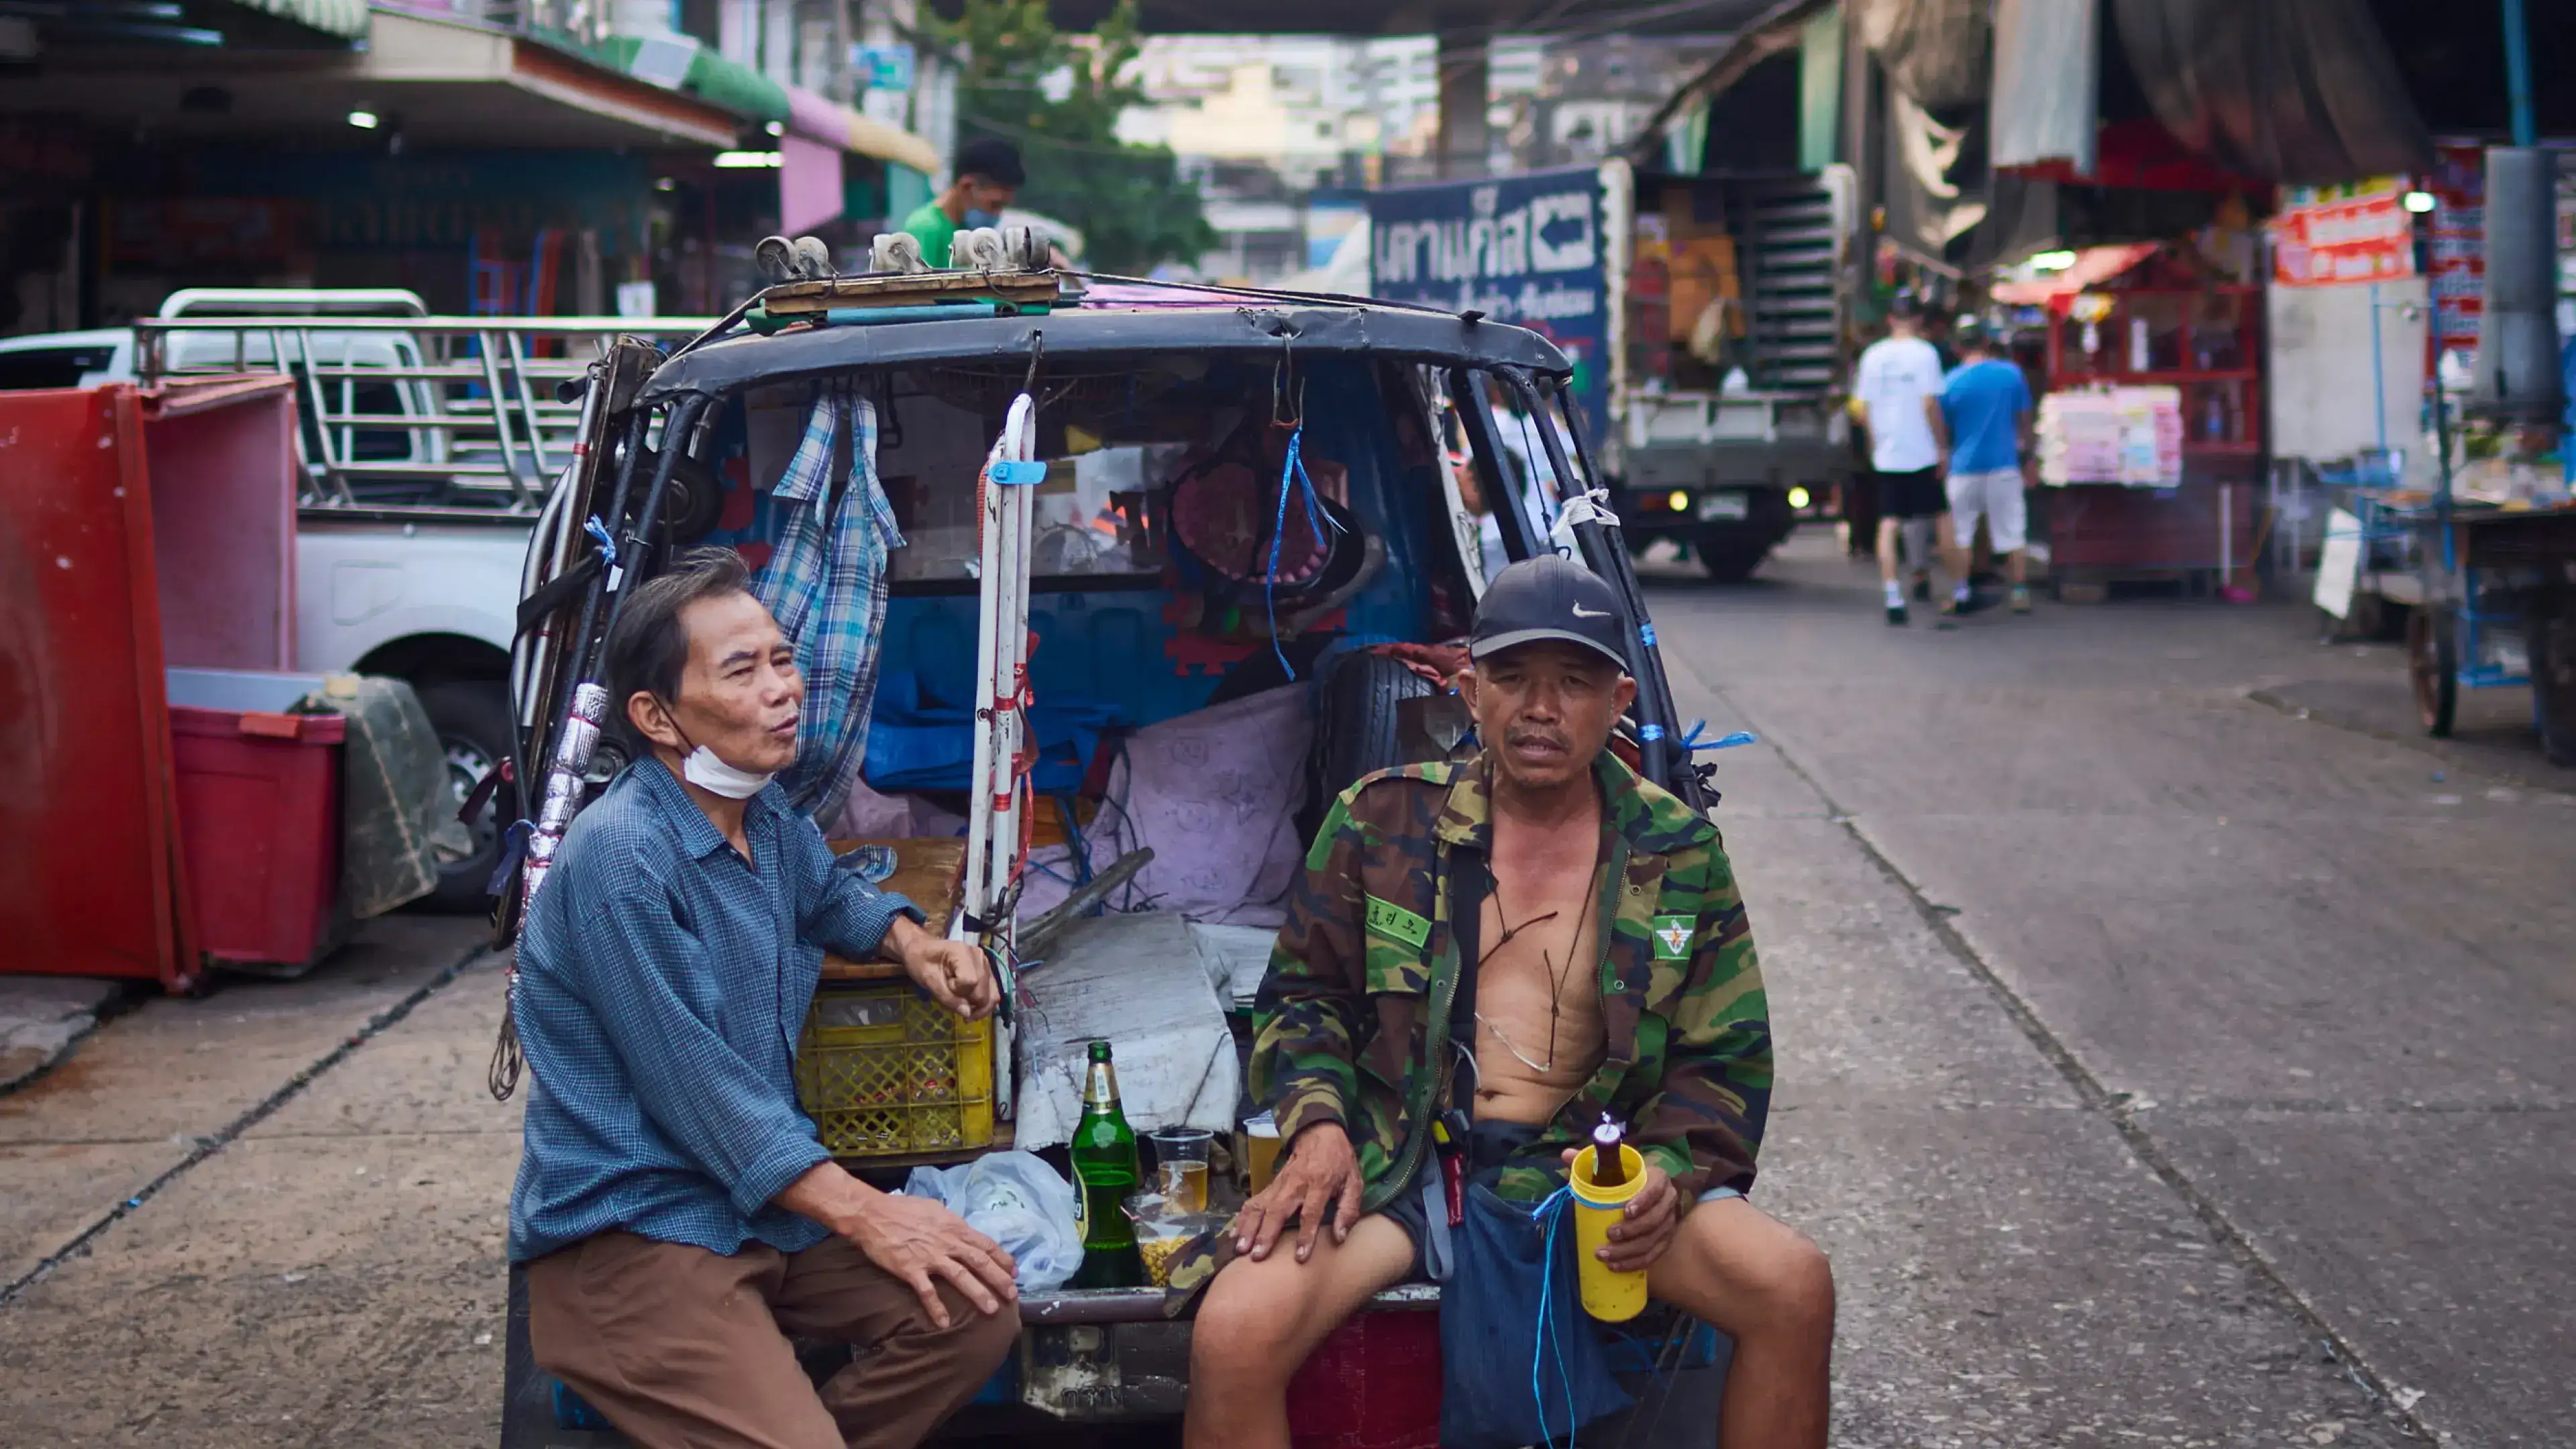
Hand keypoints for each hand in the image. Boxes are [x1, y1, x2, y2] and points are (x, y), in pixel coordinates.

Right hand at [775, 1162, 1016, 1327]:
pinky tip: (944, 1323)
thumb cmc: (903, 1208)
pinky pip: (927, 1292)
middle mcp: (946, 1242)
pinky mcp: (911, 1269)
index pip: (985, 1244)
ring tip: (991, 1310)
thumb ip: (950, 1223)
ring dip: (977, 1294)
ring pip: (960, 1277)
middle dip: (998, 1279)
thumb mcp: (934, 1210)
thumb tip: (962, 1231)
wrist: (872, 1214)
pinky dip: (936, 1308)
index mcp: (953, 1227)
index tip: (1014, 1272)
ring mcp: (929, 1257)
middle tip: (1013, 1295)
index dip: (1001, 1259)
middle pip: (979, 1261)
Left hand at [883, 916, 996, 1018]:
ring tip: (966, 1014)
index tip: (944, 987)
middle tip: (954, 1005)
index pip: (970, 982)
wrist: (922, 948)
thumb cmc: (920, 961)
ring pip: (993, 993)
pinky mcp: (986, 970)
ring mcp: (985, 963)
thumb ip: (947, 997)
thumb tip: (967, 1013)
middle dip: (970, 1003)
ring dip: (980, 1007)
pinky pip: (991, 990)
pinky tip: (971, 1006)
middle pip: (984, 990)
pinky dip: (982, 1002)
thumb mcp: (927, 979)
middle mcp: (979, 956)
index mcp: (963, 953)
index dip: (958, 992)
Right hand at [1235, 1121, 1361, 1263]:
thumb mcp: (1354, 1182)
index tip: (1299, 1256)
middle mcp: (1295, 1184)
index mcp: (1319, 1184)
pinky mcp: (1270, 1185)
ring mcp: (1279, 1184)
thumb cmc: (1339, 1162)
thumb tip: (1339, 1238)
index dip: (1305, 1235)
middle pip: (1277, 1210)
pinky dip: (1242, 1218)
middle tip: (1256, 1255)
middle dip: (1266, 1234)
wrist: (1319, 1133)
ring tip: (1241, 1248)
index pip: (1310, 1212)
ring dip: (1249, 1227)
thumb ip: (1348, 1210)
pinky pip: (1253, 1202)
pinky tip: (1234, 1234)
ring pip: (1260, 1206)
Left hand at [1562, 1147, 1681, 1271]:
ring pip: (1652, 1242)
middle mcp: (1668, 1201)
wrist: (1644, 1192)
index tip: (1625, 1211)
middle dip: (1630, 1231)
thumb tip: (1566, 1155)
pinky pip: (1653, 1256)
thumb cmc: (1625, 1177)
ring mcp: (1669, 1223)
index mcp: (1658, 1179)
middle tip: (1608, 1235)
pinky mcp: (1665, 1241)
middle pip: (1654, 1220)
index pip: (1656, 1190)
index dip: (1643, 1201)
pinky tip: (1615, 1267)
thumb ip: (1590, 1160)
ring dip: (1628, 1252)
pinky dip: (1634, 1264)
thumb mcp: (1611, 1166)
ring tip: (1604, 1256)